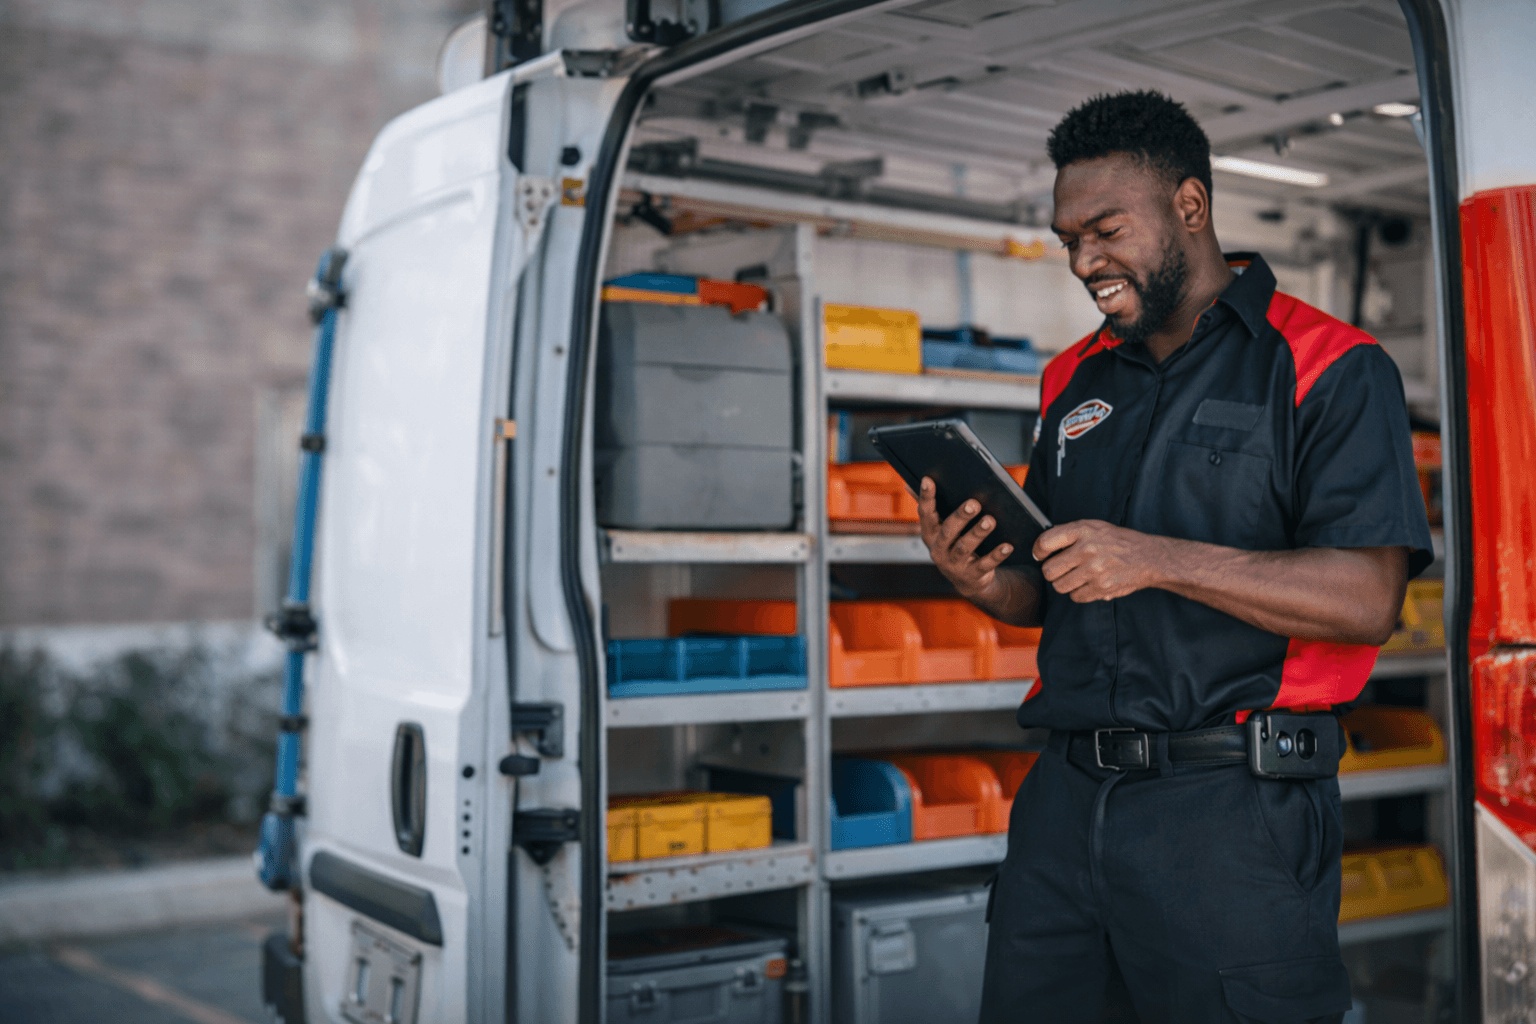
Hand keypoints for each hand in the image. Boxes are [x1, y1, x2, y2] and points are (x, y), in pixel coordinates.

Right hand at [917, 477, 1014, 602]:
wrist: (967, 580)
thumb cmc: (954, 544)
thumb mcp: (940, 528)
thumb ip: (930, 508)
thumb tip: (908, 484)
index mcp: (930, 534)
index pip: (925, 513)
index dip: (926, 497)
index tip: (928, 480)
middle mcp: (938, 549)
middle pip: (948, 531)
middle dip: (960, 517)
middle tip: (974, 503)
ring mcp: (954, 565)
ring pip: (965, 548)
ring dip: (977, 533)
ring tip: (990, 521)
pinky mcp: (972, 575)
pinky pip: (985, 564)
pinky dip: (996, 555)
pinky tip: (1007, 546)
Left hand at [1033, 520, 1166, 602]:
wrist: (1149, 557)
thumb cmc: (1118, 541)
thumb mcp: (1094, 527)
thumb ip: (1070, 534)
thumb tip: (1042, 547)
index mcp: (1083, 530)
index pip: (1045, 542)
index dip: (1038, 551)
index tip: (1040, 555)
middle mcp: (1087, 550)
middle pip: (1049, 570)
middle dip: (1052, 571)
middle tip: (1060, 569)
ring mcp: (1094, 571)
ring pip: (1059, 586)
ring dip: (1065, 584)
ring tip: (1076, 576)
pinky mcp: (1101, 588)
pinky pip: (1075, 597)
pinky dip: (1079, 593)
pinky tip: (1088, 583)